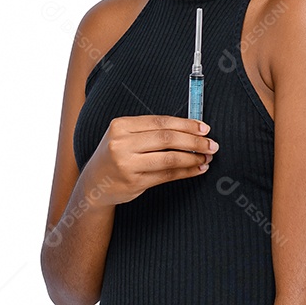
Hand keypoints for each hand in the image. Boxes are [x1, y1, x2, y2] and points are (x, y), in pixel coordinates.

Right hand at [82, 115, 217, 206]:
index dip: (185, 124)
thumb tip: (190, 130)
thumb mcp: (125, 136)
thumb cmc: (115, 156)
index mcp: (121, 125)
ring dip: (192, 157)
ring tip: (207, 157)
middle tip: (212, 144)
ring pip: (169, 158)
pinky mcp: (134, 182)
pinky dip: (185, 171)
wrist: (94, 183)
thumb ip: (150, 131)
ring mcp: (127, 164)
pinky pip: (166, 175)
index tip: (204, 128)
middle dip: (194, 141)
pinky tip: (196, 168)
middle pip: (166, 138)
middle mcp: (121, 143)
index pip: (160, 122)